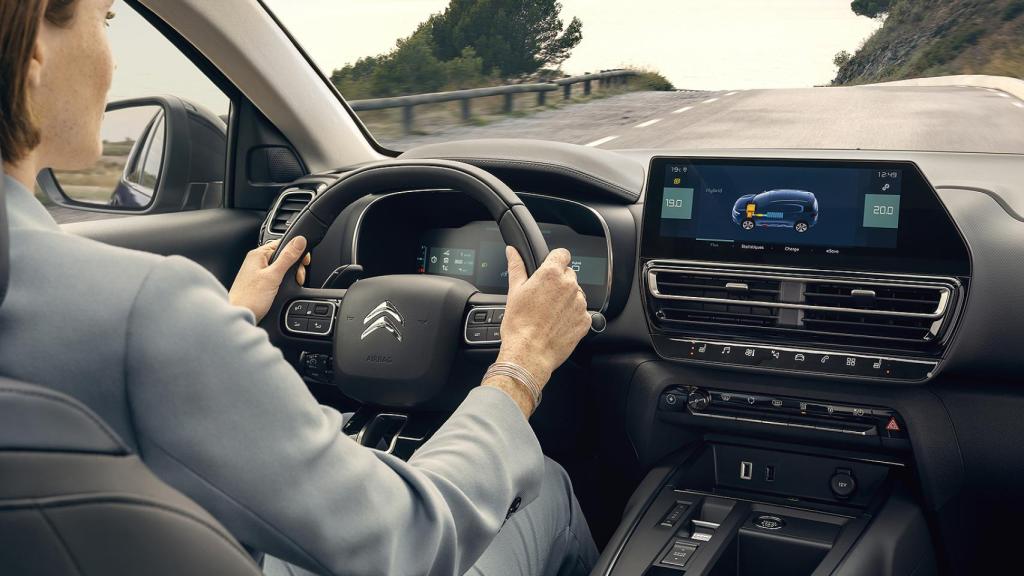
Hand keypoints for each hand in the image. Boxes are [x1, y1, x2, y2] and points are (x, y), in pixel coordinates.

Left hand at [228, 237, 310, 322]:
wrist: (239, 316)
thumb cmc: (249, 298)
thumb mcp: (273, 276)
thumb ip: (287, 257)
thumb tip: (299, 240)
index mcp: (258, 254)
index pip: (283, 243)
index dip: (297, 251)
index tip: (304, 262)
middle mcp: (257, 261)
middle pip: (284, 256)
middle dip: (295, 266)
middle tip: (297, 278)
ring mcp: (258, 272)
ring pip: (281, 267)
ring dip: (290, 275)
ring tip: (290, 285)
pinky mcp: (260, 283)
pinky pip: (276, 276)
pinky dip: (283, 281)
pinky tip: (283, 289)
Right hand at [484, 247, 590, 414]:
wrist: (529, 353)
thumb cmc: (519, 325)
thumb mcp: (514, 291)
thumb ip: (516, 267)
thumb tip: (513, 252)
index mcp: (551, 274)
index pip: (562, 254)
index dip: (555, 260)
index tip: (550, 268)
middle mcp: (570, 286)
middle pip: (569, 275)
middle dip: (558, 282)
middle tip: (543, 298)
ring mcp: (580, 303)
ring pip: (576, 294)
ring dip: (566, 299)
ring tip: (549, 314)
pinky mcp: (585, 320)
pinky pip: (581, 312)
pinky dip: (572, 316)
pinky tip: (557, 324)